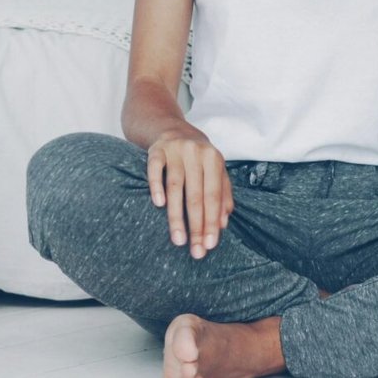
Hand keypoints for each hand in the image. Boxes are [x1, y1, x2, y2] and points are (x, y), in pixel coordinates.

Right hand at [146, 128, 232, 259]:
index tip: (209, 245)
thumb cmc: (197, 156)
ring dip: (176, 216)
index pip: (214, 196)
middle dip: (196, 226)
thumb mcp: (214, 169)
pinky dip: (156, 187)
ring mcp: (175, 150)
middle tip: (195, 251)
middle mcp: (196, 153)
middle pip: (196, 195)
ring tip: (178, 239)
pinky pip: (155, 170)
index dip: (212, 222)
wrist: (170, 127)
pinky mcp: (156, 150)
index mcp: (214, 159)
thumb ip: (222, 193)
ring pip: (176, 187)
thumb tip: (223, 224)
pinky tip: (159, 205)